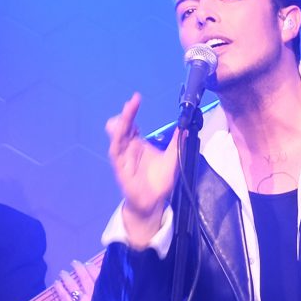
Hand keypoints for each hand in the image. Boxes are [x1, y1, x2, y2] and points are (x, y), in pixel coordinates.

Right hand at [106, 92, 179, 247]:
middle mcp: (128, 147)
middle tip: (133, 102)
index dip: (133, 111)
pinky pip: (115, 151)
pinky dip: (118, 141)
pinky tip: (122, 133)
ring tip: (128, 115)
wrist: (152, 202)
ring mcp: (122, 157)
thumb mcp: (172, 159)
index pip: (132, 123)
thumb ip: (176, 144)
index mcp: (138, 144)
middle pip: (122, 126)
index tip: (137, 98)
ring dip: (121, 124)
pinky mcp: (120, 167)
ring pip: (116, 136)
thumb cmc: (159, 181)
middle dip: (127, 113)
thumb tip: (185, 129)